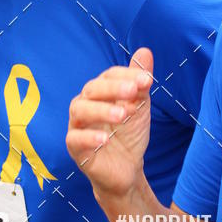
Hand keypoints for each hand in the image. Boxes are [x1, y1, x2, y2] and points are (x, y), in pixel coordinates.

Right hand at [66, 47, 152, 198]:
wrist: (126, 169)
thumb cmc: (129, 134)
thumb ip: (140, 81)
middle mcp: (85, 104)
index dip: (126, 75)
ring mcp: (78, 125)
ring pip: (80, 110)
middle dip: (113, 88)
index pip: (109, 76)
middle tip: (133, 91)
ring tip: (122, 115)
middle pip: (92, 89)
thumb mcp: (139, 106)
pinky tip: (105, 139)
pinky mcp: (74, 147)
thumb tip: (145, 51)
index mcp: (101, 92)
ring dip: (101, 110)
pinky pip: (75, 139)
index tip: (147, 80)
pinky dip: (89, 137)